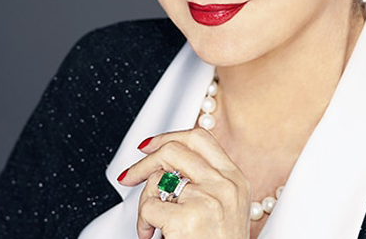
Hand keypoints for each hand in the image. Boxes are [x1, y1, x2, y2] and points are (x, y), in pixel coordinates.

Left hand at [118, 128, 251, 238]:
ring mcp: (208, 199)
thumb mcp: (226, 209)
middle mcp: (225, 185)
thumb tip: (168, 161)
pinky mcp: (188, 218)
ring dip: (145, 202)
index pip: (200, 138)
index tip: (149, 145)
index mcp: (235, 180)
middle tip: (129, 177)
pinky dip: (142, 223)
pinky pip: (149, 206)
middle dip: (144, 162)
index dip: (169, 136)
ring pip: (158, 179)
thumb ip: (208, 182)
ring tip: (152, 226)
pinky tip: (152, 236)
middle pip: (174, 149)